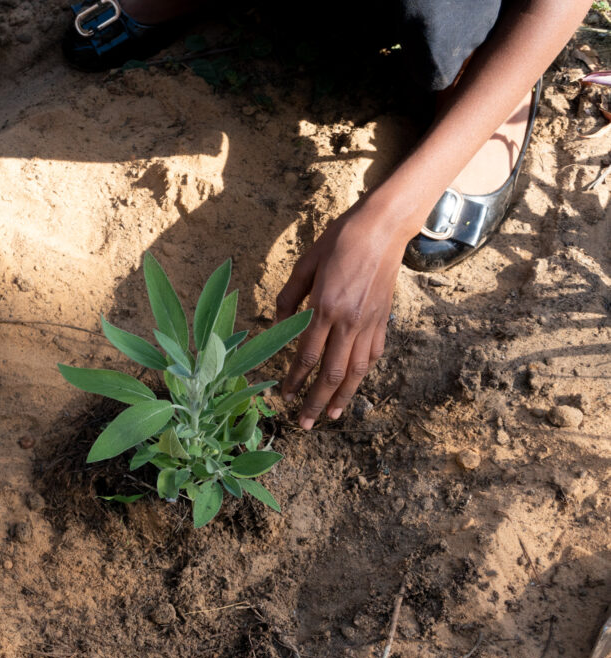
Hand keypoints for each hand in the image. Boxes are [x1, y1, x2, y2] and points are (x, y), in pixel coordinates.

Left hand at [274, 202, 410, 429]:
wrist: (382, 228)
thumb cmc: (338, 241)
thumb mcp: (305, 264)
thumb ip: (289, 297)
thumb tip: (278, 325)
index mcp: (326, 307)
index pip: (307, 355)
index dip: (295, 379)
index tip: (285, 396)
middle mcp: (350, 321)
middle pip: (332, 373)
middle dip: (316, 402)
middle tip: (305, 424)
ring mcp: (370, 323)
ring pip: (357, 372)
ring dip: (342, 398)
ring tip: (331, 417)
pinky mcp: (383, 320)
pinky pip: (372, 355)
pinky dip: (362, 376)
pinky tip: (353, 388)